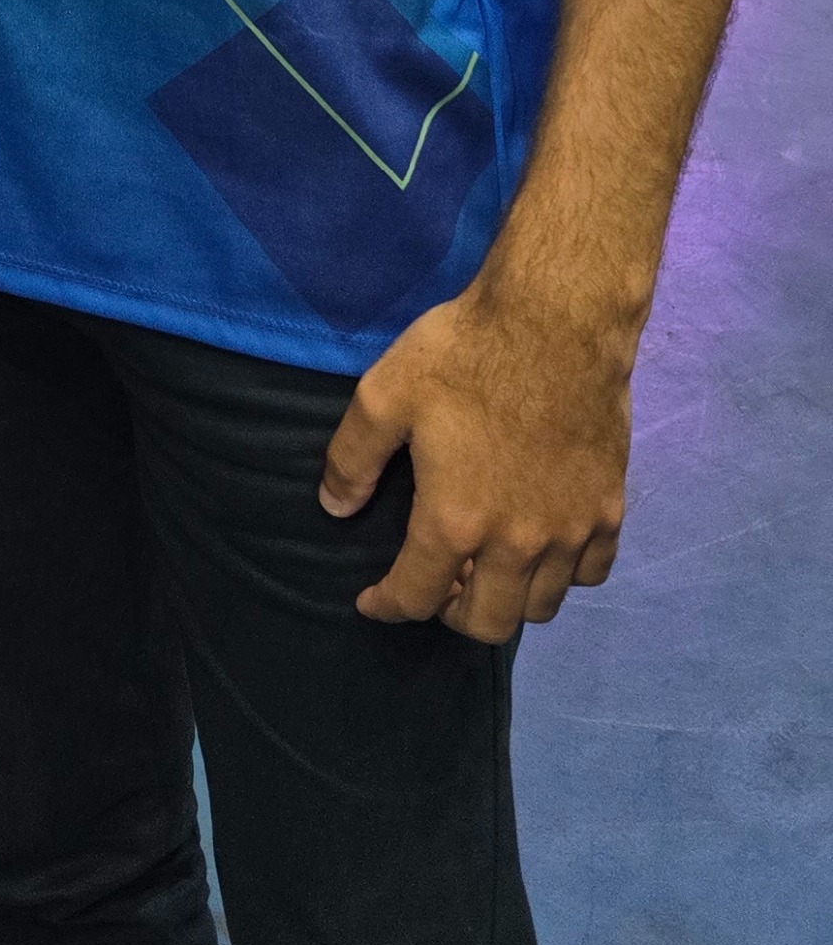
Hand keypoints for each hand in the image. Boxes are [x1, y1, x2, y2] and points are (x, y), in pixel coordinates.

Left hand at [319, 267, 633, 641]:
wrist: (556, 321)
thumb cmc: (464, 354)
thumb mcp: (384, 395)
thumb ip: (352, 459)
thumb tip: (334, 508)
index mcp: (455, 521)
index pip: (415, 597)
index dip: (387, 606)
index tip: (373, 602)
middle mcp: (517, 544)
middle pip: (487, 623)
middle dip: (449, 614)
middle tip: (433, 583)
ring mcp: (570, 531)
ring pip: (541, 607)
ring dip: (507, 599)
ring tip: (485, 567)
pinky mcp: (609, 510)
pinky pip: (591, 573)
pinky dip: (562, 575)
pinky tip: (542, 547)